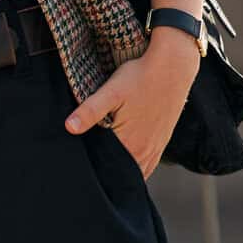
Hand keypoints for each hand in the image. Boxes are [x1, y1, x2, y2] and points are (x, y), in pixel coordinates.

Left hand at [65, 32, 200, 176]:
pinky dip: (136, 167)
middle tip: (88, 172)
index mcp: (130, 144)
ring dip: (121, 173)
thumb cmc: (140, 76)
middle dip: (105, 175)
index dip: (92, 172)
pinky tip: (126, 163)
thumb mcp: (112, 91)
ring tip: (104, 171)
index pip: (106, 170)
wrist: (174, 66)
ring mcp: (155, 148)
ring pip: (136, 172)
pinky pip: (148, 165)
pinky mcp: (162, 141)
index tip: (79, 169)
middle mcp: (145, 152)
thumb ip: (90, 111)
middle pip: (120, 174)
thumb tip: (69, 128)